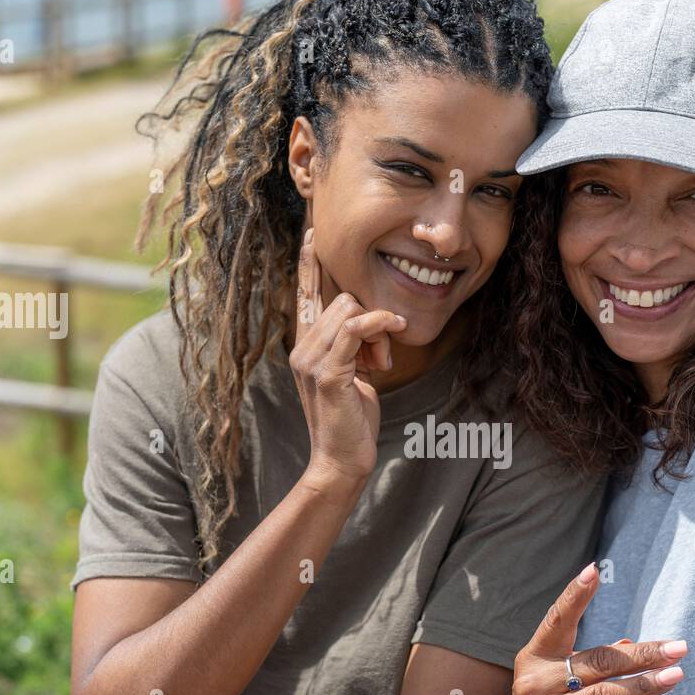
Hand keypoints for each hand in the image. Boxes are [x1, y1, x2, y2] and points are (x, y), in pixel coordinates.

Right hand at [290, 228, 407, 484]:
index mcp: (305, 346)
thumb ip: (352, 346)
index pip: (305, 295)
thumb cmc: (351, 420)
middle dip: (372, 321)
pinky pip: (356, 327)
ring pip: (351, 309)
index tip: (312, 233)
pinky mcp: (329, 373)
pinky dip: (379, 324)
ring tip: (380, 366)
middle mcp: (301, 348)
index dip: (309, 264)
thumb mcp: (352, 374)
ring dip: (379, 333)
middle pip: (343, 298)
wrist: (342, 461)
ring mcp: (311, 360)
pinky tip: (393, 329)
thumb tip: (366, 322)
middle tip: (381, 358)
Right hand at [505, 563, 688, 694]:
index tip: (594, 571)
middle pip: (597, 661)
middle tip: (678, 648)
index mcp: (535, 657)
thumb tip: (632, 642)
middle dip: (642, 654)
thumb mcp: (566, 681)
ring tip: (675, 677)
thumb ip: (594, 661)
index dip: (574, 596)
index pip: (557, 621)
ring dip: (642, 686)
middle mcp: (532, 682)